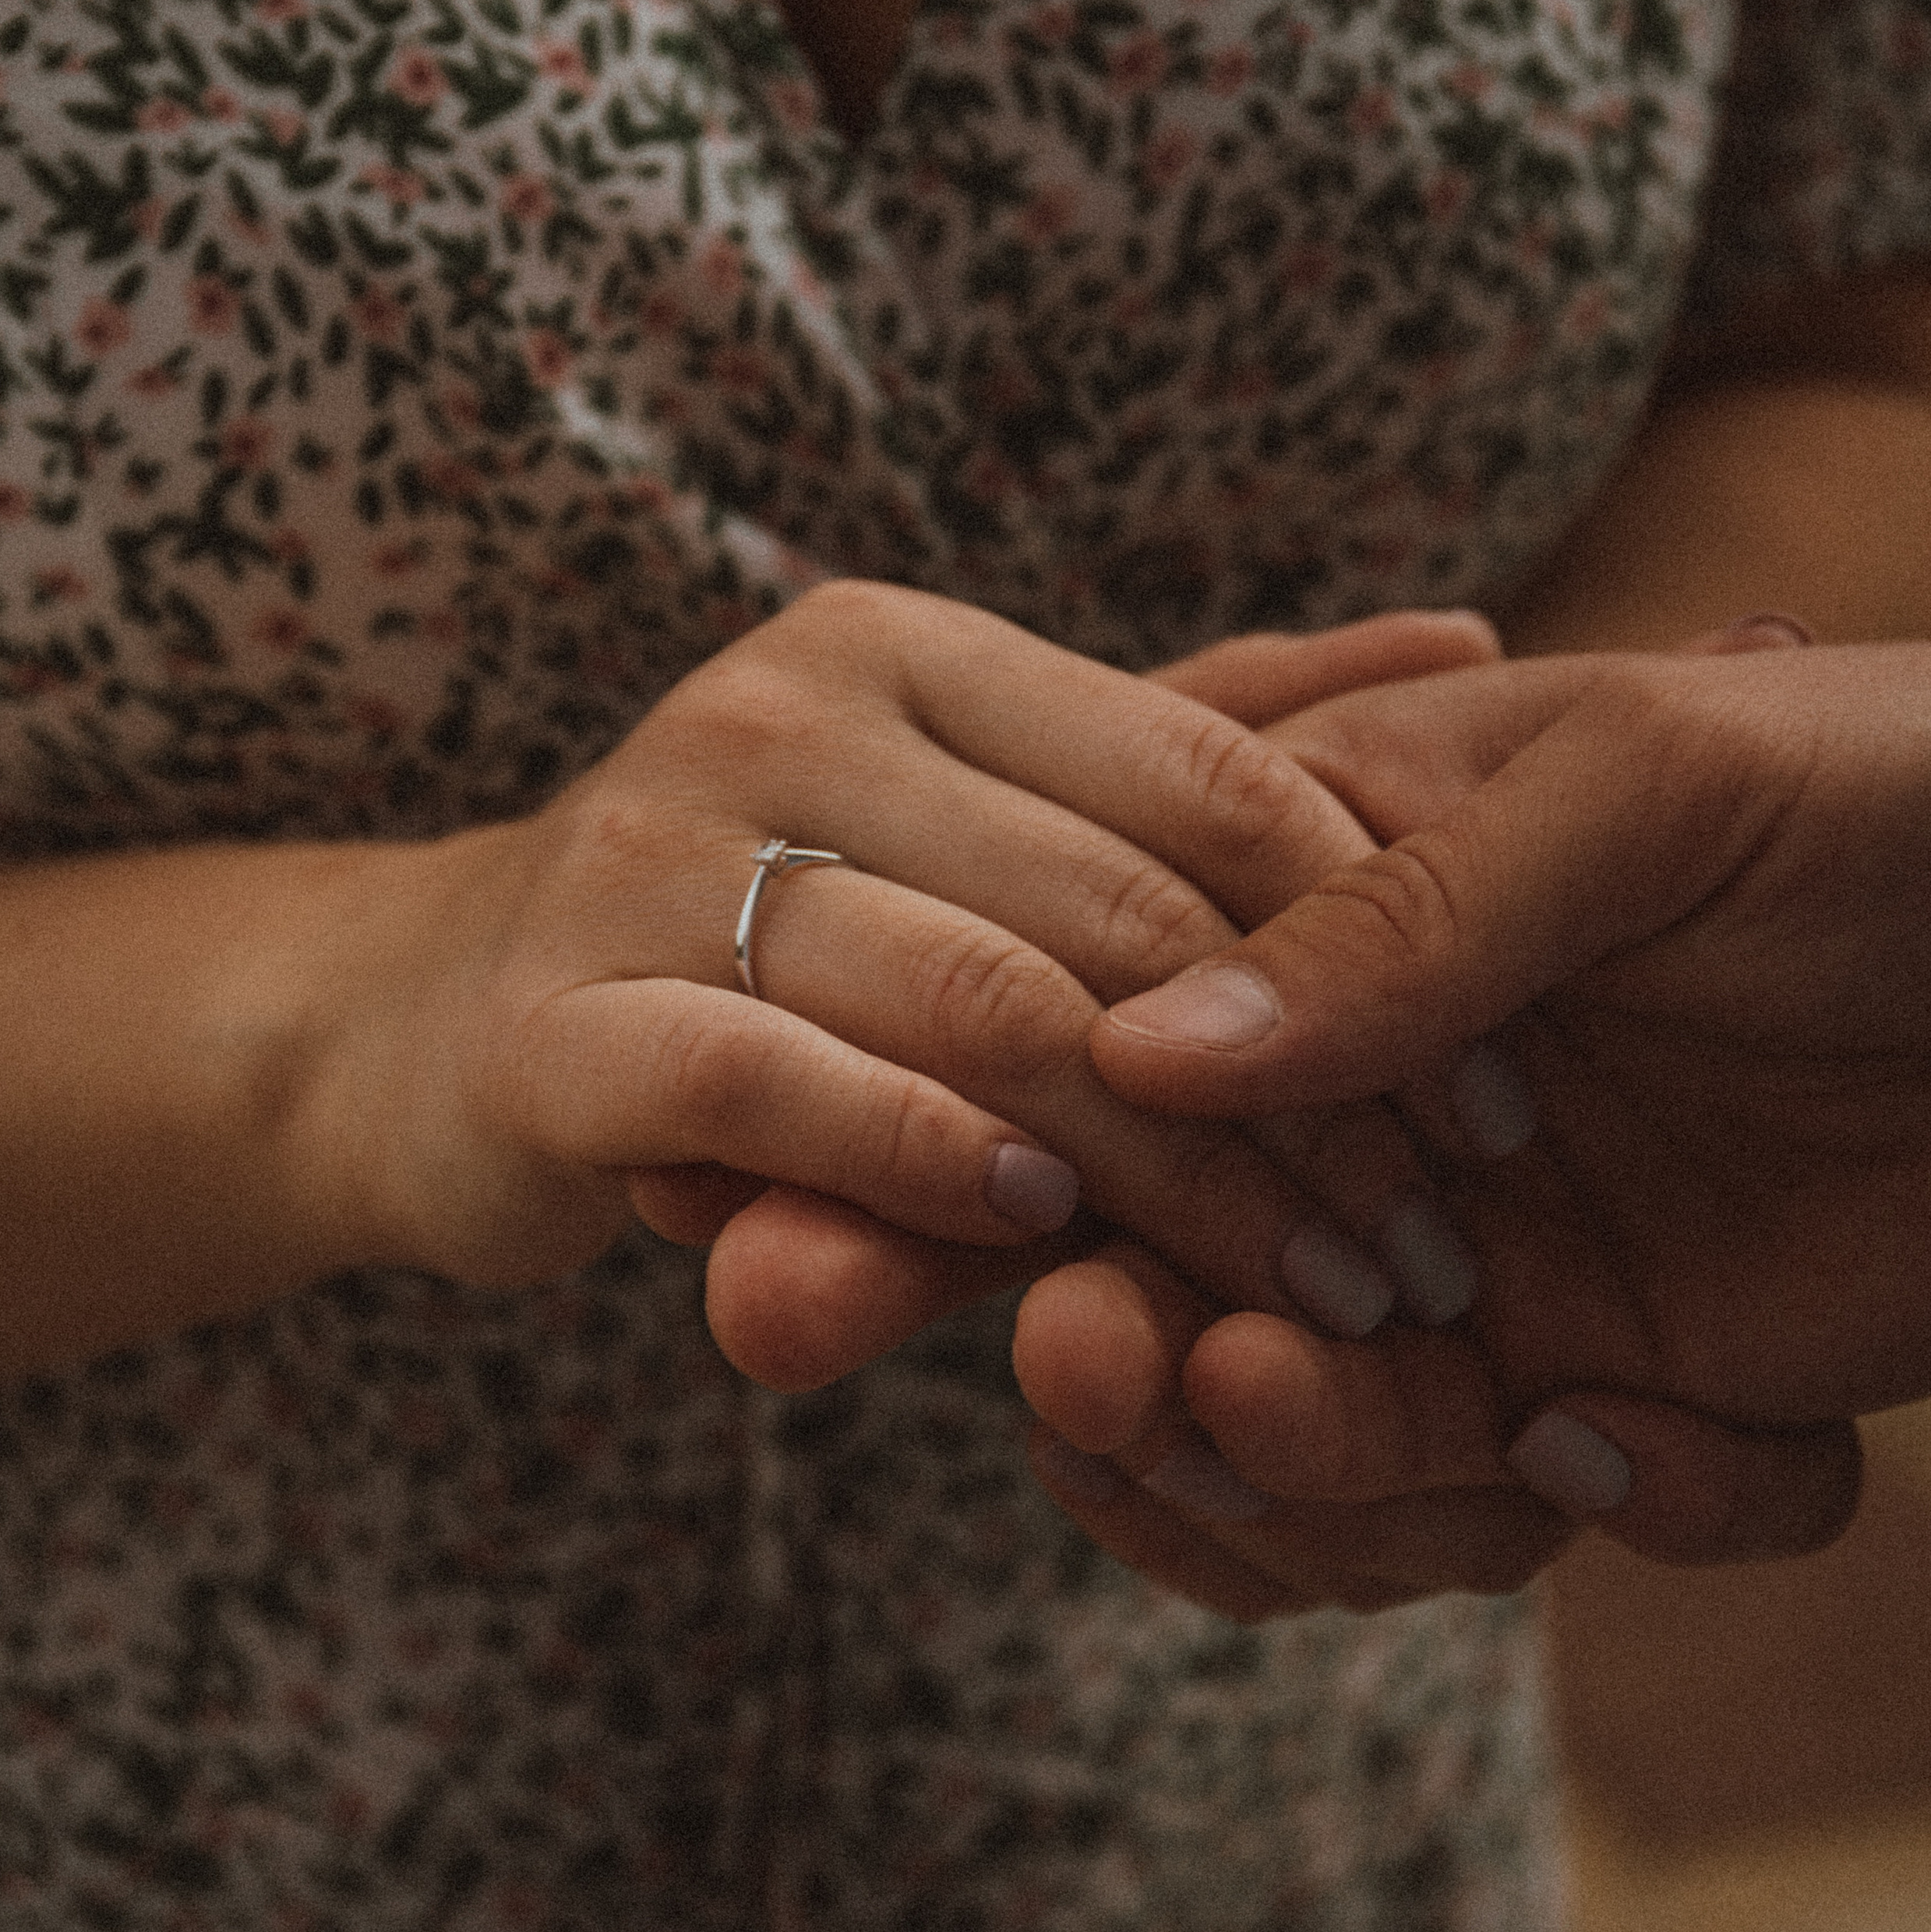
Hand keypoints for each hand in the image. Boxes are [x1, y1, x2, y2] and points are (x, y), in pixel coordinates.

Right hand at [312, 585, 1496, 1366]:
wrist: (425, 1025)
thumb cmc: (754, 929)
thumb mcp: (976, 810)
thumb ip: (1200, 737)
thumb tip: (1470, 631)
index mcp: (912, 652)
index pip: (1212, 780)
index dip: (1386, 944)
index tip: (1506, 1106)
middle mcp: (784, 714)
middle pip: (1123, 916)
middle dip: (1314, 1106)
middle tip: (1433, 1255)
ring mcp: (655, 858)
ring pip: (983, 1009)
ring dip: (1177, 1180)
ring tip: (1313, 1300)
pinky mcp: (556, 1026)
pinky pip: (779, 1089)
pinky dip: (930, 1162)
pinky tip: (1047, 1239)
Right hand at [1042, 640, 1930, 1600]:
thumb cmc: (1901, 789)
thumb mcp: (1650, 787)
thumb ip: (1402, 916)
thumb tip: (1138, 1049)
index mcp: (1339, 913)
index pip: (1129, 1060)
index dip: (1067, 1186)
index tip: (1060, 1276)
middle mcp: (1387, 1100)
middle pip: (1189, 1280)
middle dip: (1157, 1370)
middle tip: (1149, 1395)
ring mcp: (1499, 1248)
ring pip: (1341, 1438)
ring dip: (1350, 1479)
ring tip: (1459, 1443)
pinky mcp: (1639, 1367)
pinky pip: (1578, 1504)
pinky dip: (1634, 1507)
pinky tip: (1644, 1444)